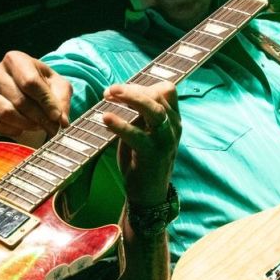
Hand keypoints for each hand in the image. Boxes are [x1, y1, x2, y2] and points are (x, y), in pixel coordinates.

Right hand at [0, 50, 71, 138]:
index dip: (46, 102)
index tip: (57, 117)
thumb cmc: (42, 85)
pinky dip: (15, 130)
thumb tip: (61, 120)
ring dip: (27, 124)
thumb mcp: (58, 86)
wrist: (23, 91)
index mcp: (15, 59)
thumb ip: (61, 101)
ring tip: (39, 126)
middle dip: (39, 117)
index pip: (30, 82)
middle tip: (52, 127)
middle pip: (20, 100)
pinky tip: (24, 128)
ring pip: (7, 113)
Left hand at [101, 81, 180, 206]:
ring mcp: (166, 141)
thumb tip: (116, 93)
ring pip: (154, 111)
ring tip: (108, 95)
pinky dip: (121, 125)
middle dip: (133, 89)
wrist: (148, 194)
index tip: (118, 90)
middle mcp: (173, 127)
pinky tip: (106, 119)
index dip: (142, 86)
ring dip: (131, 99)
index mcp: (172, 119)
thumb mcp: (142, 132)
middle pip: (159, 96)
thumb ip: (137, 115)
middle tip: (110, 89)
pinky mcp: (153, 155)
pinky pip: (138, 135)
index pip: (165, 90)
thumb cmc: (141, 159)